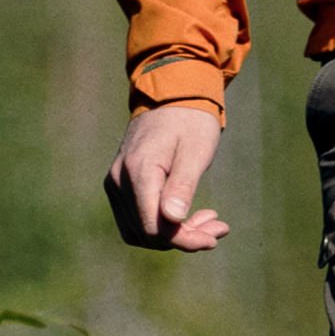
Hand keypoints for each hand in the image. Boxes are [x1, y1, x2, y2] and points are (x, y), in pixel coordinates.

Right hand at [103, 104, 229, 250]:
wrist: (170, 95)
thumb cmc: (189, 121)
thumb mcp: (195, 151)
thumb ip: (182, 186)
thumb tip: (173, 221)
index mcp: (138, 171)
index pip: (155, 228)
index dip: (184, 240)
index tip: (215, 236)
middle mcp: (119, 180)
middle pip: (148, 233)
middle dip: (185, 237)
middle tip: (218, 227)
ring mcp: (115, 184)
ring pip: (141, 231)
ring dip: (175, 234)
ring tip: (207, 221)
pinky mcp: (119, 185)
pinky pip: (136, 219)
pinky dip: (162, 225)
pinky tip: (187, 216)